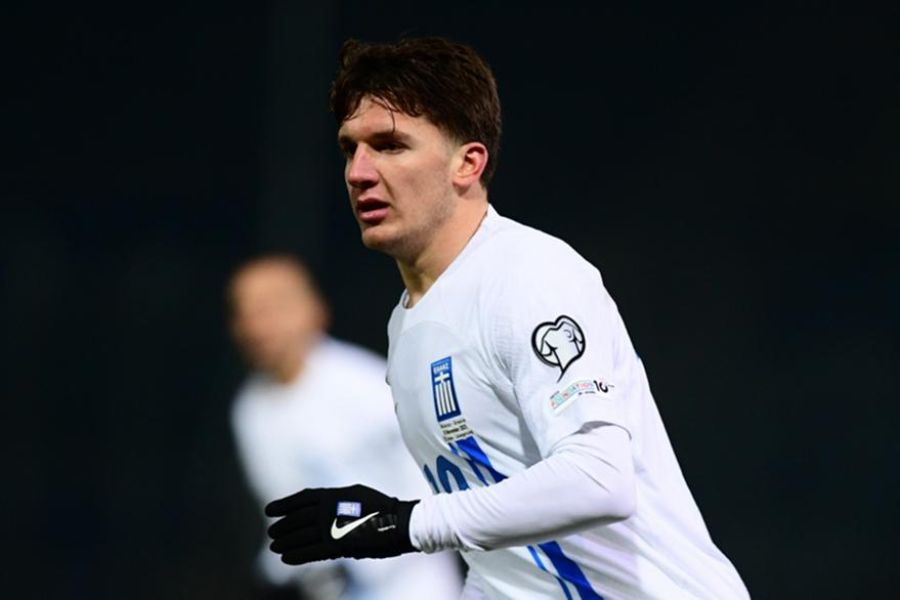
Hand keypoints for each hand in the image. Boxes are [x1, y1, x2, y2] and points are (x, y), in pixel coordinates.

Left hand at [265, 484, 418, 563]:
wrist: (398, 522)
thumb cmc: (380, 506)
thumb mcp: (355, 493)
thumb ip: (335, 498)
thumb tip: (320, 505)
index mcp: (333, 494)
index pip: (301, 499)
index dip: (283, 505)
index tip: (269, 511)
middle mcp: (328, 510)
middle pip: (297, 519)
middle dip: (282, 526)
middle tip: (272, 532)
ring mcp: (332, 528)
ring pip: (300, 536)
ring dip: (285, 542)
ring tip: (274, 546)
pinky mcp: (338, 546)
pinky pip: (311, 552)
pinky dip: (296, 555)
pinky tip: (285, 558)